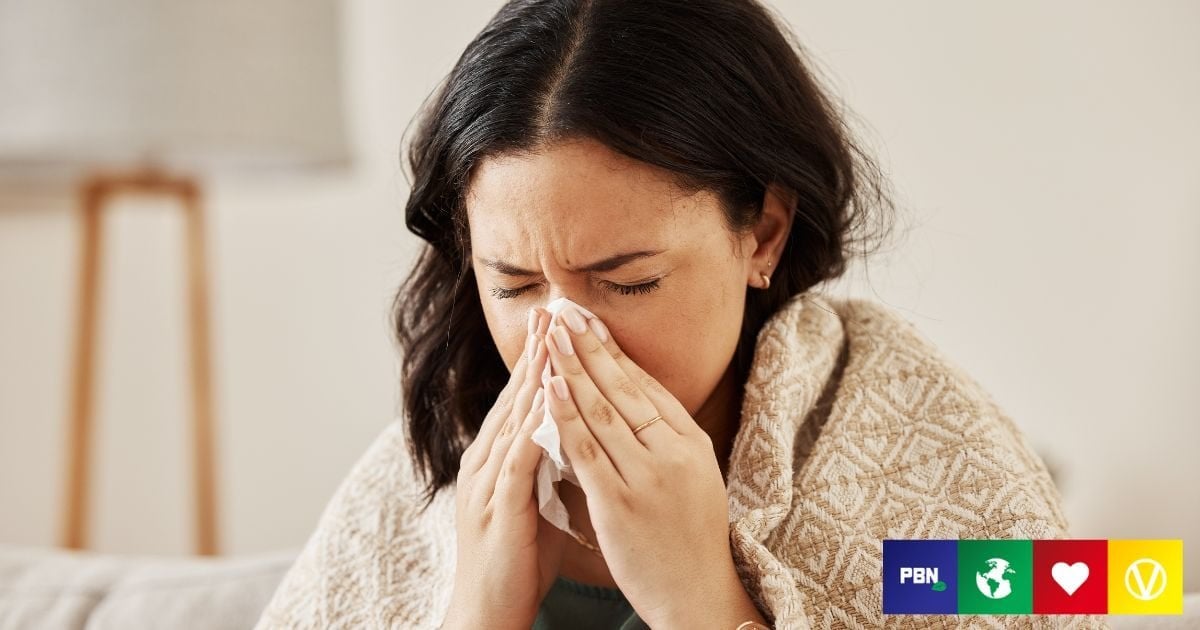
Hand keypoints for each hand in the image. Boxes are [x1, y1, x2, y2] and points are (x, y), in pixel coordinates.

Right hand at [443, 308, 567, 629]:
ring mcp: (489, 482)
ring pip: (514, 419)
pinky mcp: (498, 507)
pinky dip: (534, 425)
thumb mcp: (535, 500)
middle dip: (536, 352)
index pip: (521, 399)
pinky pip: (518, 458)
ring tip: (554, 339)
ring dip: (534, 377)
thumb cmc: (517, 559)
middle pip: (515, 397)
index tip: (558, 322)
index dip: (540, 360)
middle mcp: (487, 462)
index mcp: (497, 460)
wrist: (488, 610)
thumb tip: (571, 434)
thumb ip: (547, 465)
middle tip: (553, 308)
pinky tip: (550, 399)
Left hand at [540, 304, 758, 627]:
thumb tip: (630, 402)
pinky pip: (587, 449)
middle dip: (589, 345)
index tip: (588, 320)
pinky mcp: (621, 501)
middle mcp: (672, 451)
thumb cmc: (689, 538)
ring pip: (602, 410)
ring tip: (550, 334)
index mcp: (690, 441)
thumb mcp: (692, 477)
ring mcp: (648, 475)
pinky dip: (565, 415)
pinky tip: (549, 388)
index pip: (646, 385)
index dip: (613, 350)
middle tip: (564, 310)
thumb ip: (664, 440)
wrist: (698, 593)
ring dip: (572, 368)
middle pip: (624, 387)